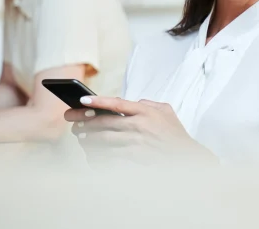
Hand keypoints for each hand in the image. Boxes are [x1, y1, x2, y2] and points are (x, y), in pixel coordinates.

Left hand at [64, 97, 216, 166]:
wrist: (186, 157)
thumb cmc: (175, 134)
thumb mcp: (166, 111)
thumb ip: (148, 103)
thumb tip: (134, 100)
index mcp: (145, 111)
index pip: (116, 103)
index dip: (97, 101)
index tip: (81, 100)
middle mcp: (140, 125)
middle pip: (105, 121)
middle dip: (85, 120)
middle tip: (72, 120)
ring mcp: (137, 142)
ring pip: (104, 139)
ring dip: (88, 138)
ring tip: (78, 136)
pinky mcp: (135, 157)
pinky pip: (111, 155)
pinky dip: (99, 154)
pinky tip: (90, 153)